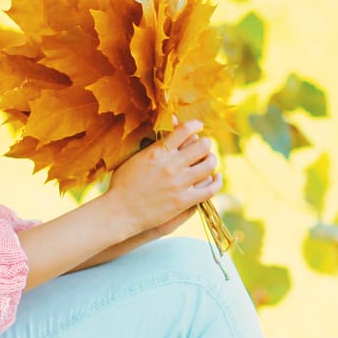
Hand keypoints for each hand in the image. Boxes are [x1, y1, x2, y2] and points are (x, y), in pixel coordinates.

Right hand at [106, 120, 221, 235]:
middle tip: (204, 146)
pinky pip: (209, 189)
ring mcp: (179, 183)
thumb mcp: (134, 158)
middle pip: (202, 145)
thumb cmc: (122, 184)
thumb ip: (151, 144)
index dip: (195, 125)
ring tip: (209, 160)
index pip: (185, 130)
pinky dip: (217, 182)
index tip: (198, 126)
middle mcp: (171, 165)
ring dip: (211, 160)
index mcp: (158, 152)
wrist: (120, 212)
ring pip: (208, 165)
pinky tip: (217, 178)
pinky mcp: (183, 201)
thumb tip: (164, 131)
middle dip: (206, 143)